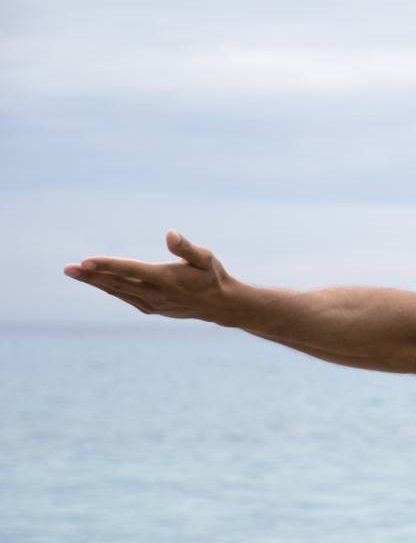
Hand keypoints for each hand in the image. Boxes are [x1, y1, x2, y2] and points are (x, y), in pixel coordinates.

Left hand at [63, 230, 235, 322]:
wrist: (219, 305)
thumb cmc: (212, 276)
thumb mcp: (205, 258)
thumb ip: (186, 247)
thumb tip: (170, 233)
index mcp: (166, 279)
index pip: (131, 270)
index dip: (108, 265)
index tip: (86, 260)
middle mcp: (156, 295)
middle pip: (117, 283)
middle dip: (91, 275)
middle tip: (68, 269)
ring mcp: (152, 304)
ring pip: (118, 291)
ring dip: (95, 282)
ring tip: (75, 273)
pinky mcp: (151, 309)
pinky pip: (125, 297)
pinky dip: (110, 288)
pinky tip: (98, 281)